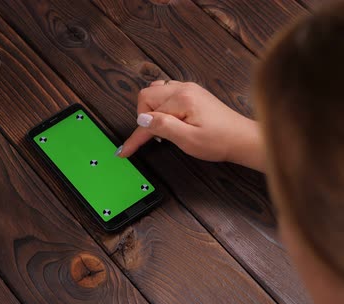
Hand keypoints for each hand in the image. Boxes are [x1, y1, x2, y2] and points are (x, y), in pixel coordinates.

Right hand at [117, 80, 264, 171]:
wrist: (243, 139)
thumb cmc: (219, 141)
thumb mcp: (188, 140)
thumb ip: (163, 127)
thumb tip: (142, 119)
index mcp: (182, 99)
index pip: (148, 114)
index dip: (136, 136)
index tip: (125, 150)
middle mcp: (183, 88)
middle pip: (147, 95)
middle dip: (145, 116)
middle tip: (156, 135)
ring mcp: (188, 88)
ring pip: (155, 92)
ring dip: (153, 110)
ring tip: (163, 127)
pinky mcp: (192, 93)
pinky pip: (166, 92)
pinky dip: (162, 106)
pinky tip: (170, 119)